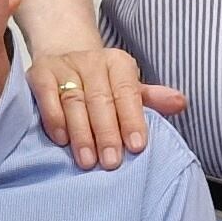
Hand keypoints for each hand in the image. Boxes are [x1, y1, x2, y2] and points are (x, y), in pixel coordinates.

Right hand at [27, 46, 184, 170]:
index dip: (132, 120)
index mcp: (118, 63)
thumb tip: (181, 103)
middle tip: (111, 163)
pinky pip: (47, 96)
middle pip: (100, 99)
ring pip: (74, 101)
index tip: (136, 147)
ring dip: (81, 133)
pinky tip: (61, 141)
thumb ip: (152, 100)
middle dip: (107, 133)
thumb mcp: (128, 89)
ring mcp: (64, 65)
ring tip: (88, 161)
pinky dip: (54, 119)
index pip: (127, 92)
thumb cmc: (101, 84)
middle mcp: (91, 60)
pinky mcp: (39, 72)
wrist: (62, 58)